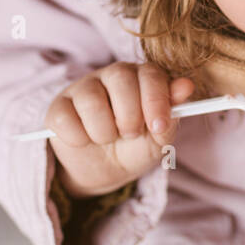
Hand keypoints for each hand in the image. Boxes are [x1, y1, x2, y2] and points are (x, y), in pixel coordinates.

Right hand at [45, 62, 195, 198]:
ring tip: (108, 138)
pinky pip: (65, 119)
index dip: (156, 99)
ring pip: (91, 101)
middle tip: (130, 134)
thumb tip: (186, 85)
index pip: (150, 73)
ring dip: (104, 131)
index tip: (158, 126)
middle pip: (120, 78)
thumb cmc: (137, 146)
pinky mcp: (58, 107)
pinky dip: (79, 138)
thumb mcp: (159, 136)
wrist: (107, 171)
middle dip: (130, 115)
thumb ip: (173, 112)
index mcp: (141, 77)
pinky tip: (85, 141)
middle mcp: (111, 75)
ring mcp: (82, 88)